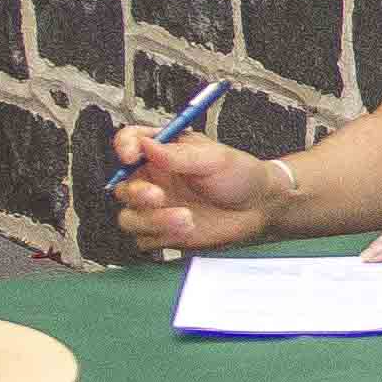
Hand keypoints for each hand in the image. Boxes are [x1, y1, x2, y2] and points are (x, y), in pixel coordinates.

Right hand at [110, 127, 289, 253]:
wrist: (258, 208)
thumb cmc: (240, 175)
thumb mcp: (214, 158)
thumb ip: (178, 155)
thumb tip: (146, 144)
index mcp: (163, 151)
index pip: (130, 142)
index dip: (124, 147)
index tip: (131, 156)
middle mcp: (155, 179)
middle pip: (122, 186)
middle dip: (136, 193)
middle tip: (158, 196)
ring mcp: (157, 208)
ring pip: (129, 218)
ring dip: (151, 220)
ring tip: (186, 218)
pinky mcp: (164, 232)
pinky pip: (145, 239)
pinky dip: (161, 236)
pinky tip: (188, 229)